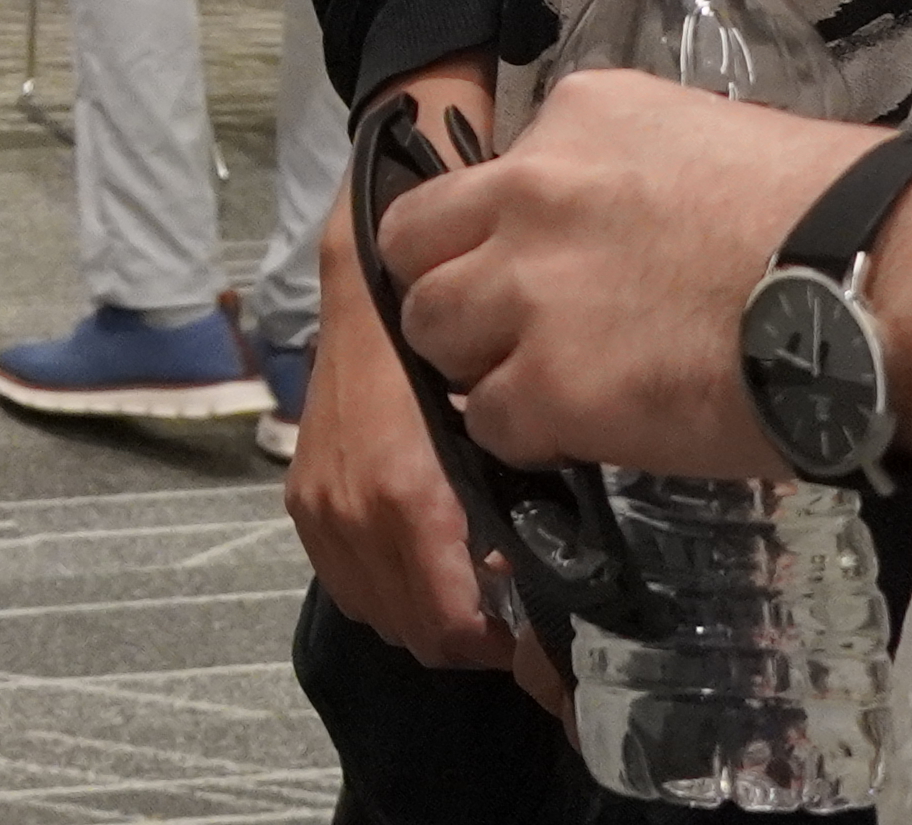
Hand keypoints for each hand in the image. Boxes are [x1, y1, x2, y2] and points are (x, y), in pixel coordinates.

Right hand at [296, 68, 561, 698]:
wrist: (373, 253)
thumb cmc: (459, 308)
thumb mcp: (534, 383)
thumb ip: (552, 462)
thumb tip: (607, 550)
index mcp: (400, 488)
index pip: (457, 618)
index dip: (525, 655)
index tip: (573, 658)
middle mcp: (349, 506)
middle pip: (426, 631)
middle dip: (492, 637)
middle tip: (550, 617)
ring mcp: (319, 504)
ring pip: (388, 615)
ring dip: (445, 616)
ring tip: (503, 585)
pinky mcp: (305, 495)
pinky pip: (353, 583)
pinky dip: (400, 589)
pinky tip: (446, 558)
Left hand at [379, 68, 878, 479]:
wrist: (884, 285)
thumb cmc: (841, 214)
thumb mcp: (712, 142)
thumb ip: (634, 178)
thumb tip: (626, 232)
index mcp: (576, 115)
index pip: (484, 177)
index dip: (501, 234)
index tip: (544, 269)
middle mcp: (527, 188)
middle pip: (415, 247)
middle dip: (452, 290)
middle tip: (510, 333)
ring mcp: (526, 287)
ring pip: (430, 331)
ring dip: (477, 365)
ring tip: (548, 390)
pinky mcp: (545, 383)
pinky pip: (486, 419)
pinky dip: (524, 436)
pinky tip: (585, 436)